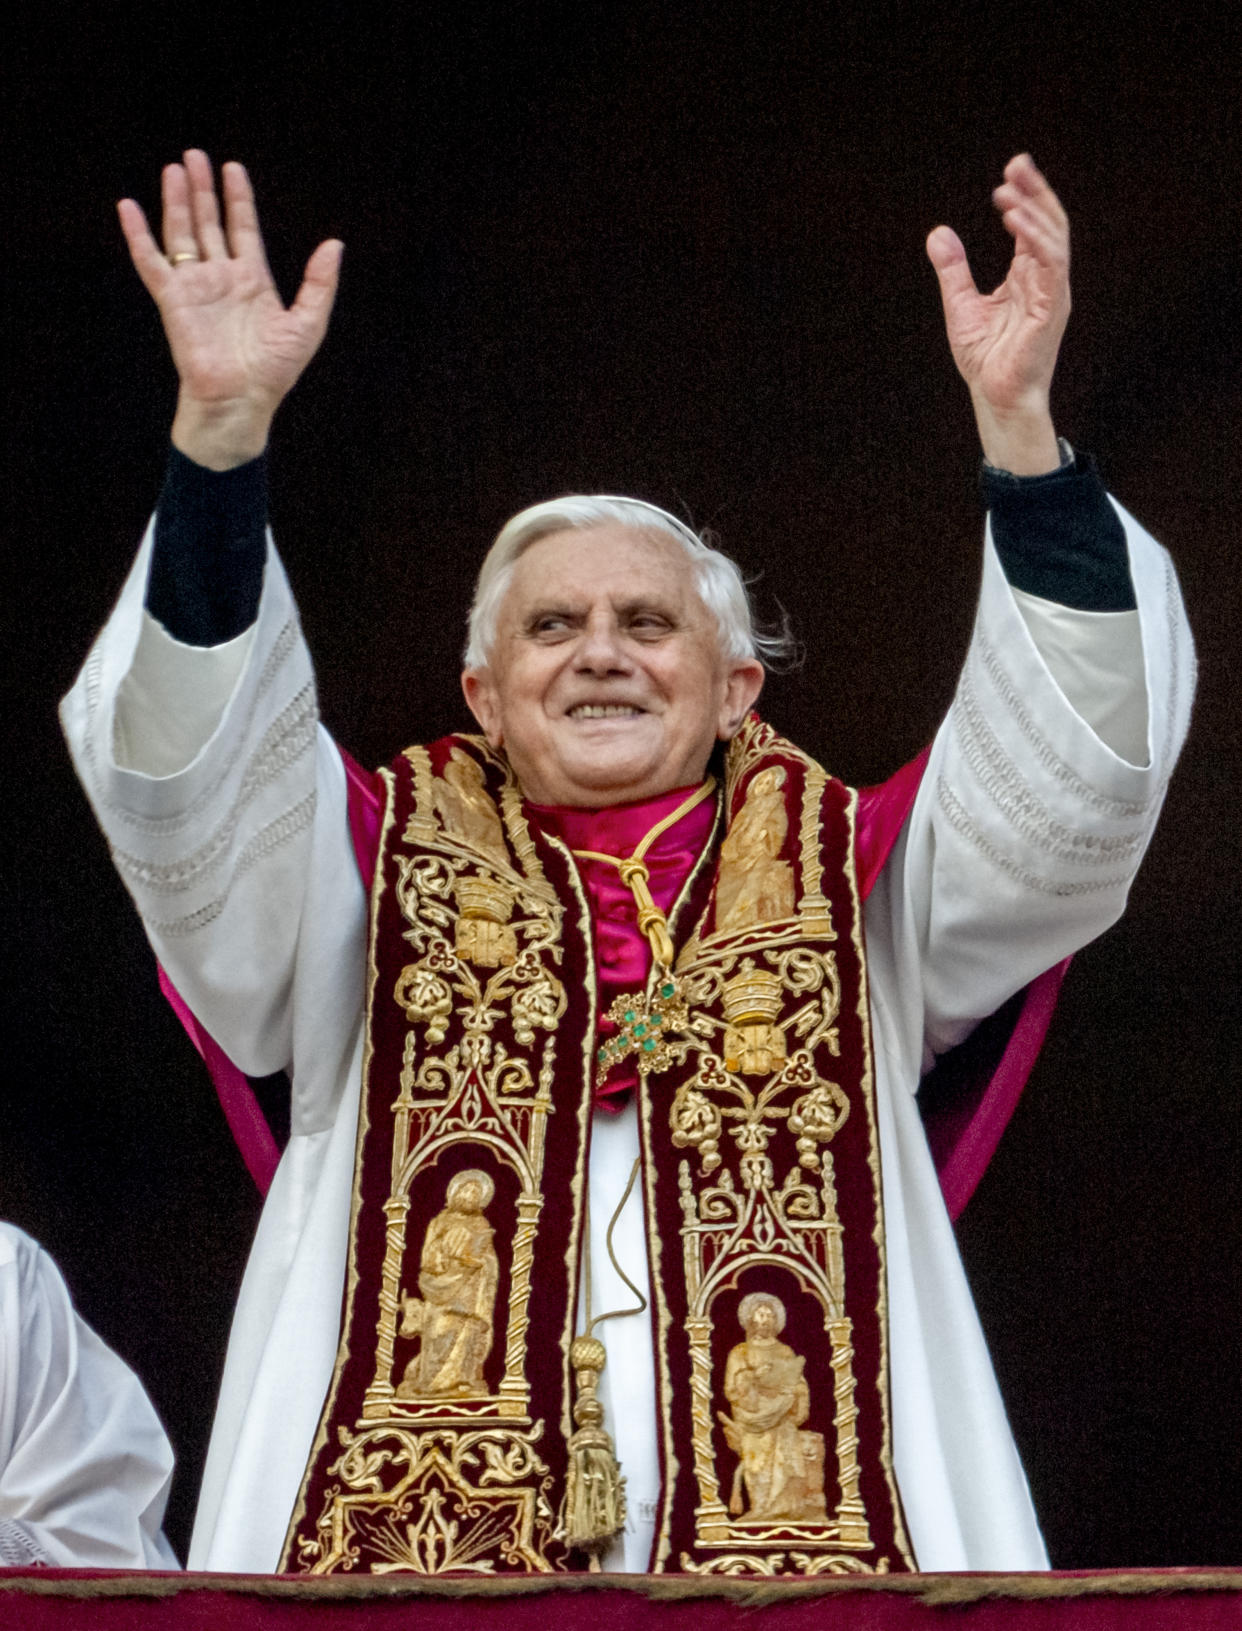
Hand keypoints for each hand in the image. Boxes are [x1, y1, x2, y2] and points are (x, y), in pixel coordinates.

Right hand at [118, 151, 342, 468]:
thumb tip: (334, 244)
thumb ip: (319, 284)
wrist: (241, 401)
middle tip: (195, 155)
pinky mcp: (172, 300)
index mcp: (253, 281)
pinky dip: (138, 234)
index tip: (233, 168)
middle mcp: (221, 278)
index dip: (238, 198)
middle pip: (209, 223)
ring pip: (181, 233)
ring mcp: (195, 287)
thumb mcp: (308, 324)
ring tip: (174, 168)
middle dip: (203, 190)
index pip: (243, 228)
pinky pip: (151, 261)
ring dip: (177, 201)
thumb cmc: (274, 372)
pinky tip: (129, 206)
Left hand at [925, 154, 1068, 474]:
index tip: (1008, 174)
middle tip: (1016, 163)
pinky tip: (1015, 220)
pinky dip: (1035, 238)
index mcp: (1027, 277)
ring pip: (1053, 237)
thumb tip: (938, 233)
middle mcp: (1045, 280)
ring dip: (1033, 209)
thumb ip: (953, 270)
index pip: (1032, 227)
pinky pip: (1051, 263)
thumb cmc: (986, 360)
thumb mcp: (961, 306)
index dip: (1023, 197)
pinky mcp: (1052, 307)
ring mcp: (1052, 292)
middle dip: (1034, 191)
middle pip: (1048, 223)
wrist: (996, 397)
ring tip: (1009, 189)